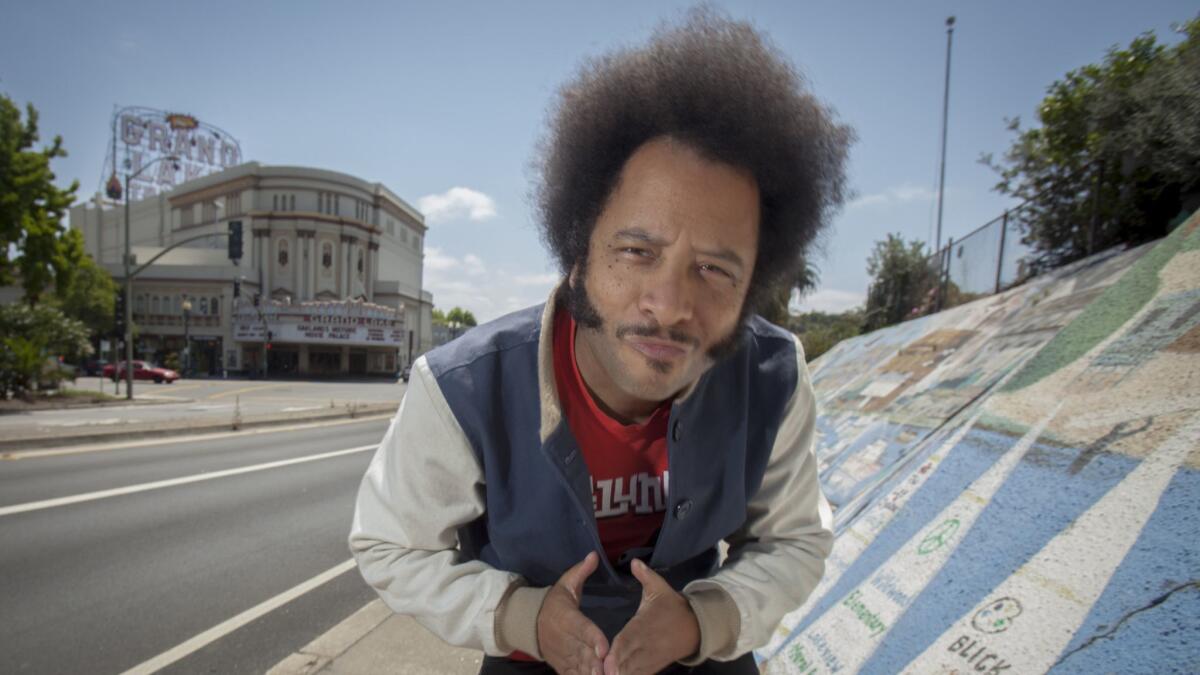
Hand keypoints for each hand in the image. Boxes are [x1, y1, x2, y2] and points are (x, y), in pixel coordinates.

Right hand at [538, 551, 608, 674]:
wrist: (528, 623)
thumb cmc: (553, 602)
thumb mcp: (564, 584)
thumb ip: (580, 572)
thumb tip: (593, 555)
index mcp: (566, 617)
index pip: (582, 628)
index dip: (593, 638)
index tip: (605, 647)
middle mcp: (563, 638)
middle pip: (582, 652)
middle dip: (595, 662)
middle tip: (609, 668)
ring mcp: (562, 654)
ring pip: (578, 666)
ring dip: (590, 672)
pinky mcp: (561, 666)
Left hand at [603, 559, 699, 674]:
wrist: (695, 626)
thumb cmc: (672, 606)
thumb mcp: (660, 588)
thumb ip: (646, 576)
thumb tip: (634, 561)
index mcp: (645, 624)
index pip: (629, 638)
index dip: (618, 650)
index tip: (607, 658)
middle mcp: (647, 643)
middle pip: (629, 657)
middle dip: (616, 667)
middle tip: (604, 673)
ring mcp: (651, 657)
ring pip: (634, 669)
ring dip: (622, 674)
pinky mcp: (654, 666)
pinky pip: (641, 674)